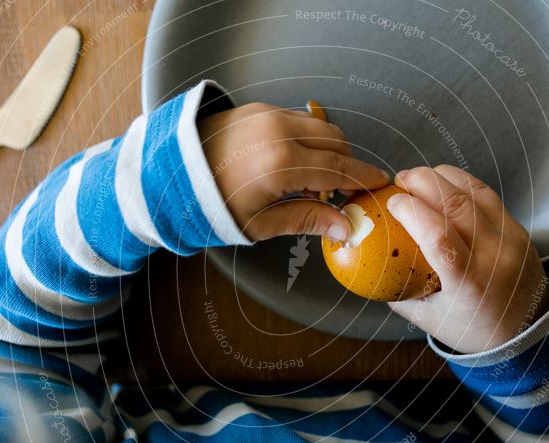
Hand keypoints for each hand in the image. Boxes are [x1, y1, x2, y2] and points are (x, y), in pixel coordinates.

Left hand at [198, 102, 388, 240]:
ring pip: (320, 126)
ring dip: (329, 148)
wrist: (169, 173)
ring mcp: (269, 115)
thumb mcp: (260, 223)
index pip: (339, 169)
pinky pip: (298, 118)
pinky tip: (296, 160)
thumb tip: (345, 227)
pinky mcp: (258, 108)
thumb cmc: (211, 204)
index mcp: (282, 165)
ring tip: (318, 178)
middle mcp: (280, 132)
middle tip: (344, 190)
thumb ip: (307, 220)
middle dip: (347, 164)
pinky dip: (308, 136)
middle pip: (336, 142)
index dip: (363, 178)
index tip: (379, 184)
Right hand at [387, 165, 548, 353]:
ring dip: (441, 176)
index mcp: (469, 284)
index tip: (391, 202)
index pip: (438, 236)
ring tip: (418, 178)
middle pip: (456, 203)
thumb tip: (370, 257)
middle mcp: (494, 257)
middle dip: (421, 182)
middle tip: (399, 180)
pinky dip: (461, 183)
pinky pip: (487, 195)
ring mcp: (511, 239)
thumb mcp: (426, 317)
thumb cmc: (471, 329)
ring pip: (473, 191)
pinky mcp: (519, 229)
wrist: (525, 333)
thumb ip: (397, 288)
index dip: (411, 211)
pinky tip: (443, 184)